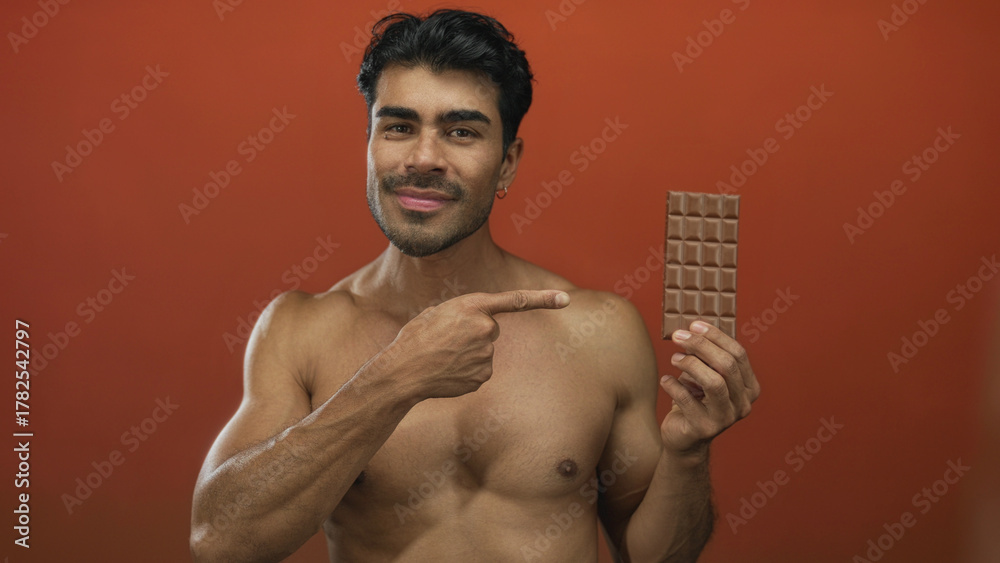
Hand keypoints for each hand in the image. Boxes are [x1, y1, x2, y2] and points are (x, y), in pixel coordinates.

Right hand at [379, 289, 569, 398]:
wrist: (402, 372)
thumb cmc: (415, 338)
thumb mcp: (437, 313)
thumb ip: (464, 314)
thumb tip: (479, 327)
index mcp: (472, 306)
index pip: (514, 301)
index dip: (542, 300)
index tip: (565, 301)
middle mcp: (485, 328)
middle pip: (491, 329)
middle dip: (474, 333)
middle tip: (446, 340)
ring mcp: (486, 354)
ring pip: (484, 352)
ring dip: (468, 354)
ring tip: (443, 356)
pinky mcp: (483, 376)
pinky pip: (480, 370)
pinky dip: (466, 372)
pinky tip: (448, 372)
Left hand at [659, 320, 759, 456]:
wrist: (685, 439)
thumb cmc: (695, 400)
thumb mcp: (705, 375)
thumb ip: (706, 356)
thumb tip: (692, 329)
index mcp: (749, 388)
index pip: (738, 354)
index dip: (716, 336)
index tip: (694, 325)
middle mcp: (743, 404)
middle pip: (727, 366)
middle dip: (700, 346)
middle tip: (678, 336)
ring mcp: (726, 419)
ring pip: (713, 382)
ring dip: (690, 364)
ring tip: (674, 358)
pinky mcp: (704, 429)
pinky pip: (687, 399)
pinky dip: (673, 385)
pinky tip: (665, 380)